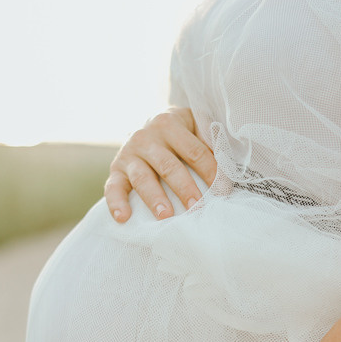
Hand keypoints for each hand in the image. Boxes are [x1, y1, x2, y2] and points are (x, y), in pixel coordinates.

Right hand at [105, 106, 217, 222]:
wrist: (148, 126)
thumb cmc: (180, 132)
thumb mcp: (196, 126)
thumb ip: (210, 140)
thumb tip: (228, 165)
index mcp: (169, 123)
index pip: (194, 151)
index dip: (211, 172)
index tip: (223, 192)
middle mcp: (146, 137)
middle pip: (168, 166)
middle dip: (184, 188)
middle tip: (197, 208)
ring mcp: (128, 153)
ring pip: (142, 178)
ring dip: (154, 198)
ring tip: (166, 216)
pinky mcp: (115, 170)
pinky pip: (112, 187)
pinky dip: (115, 203)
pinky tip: (123, 218)